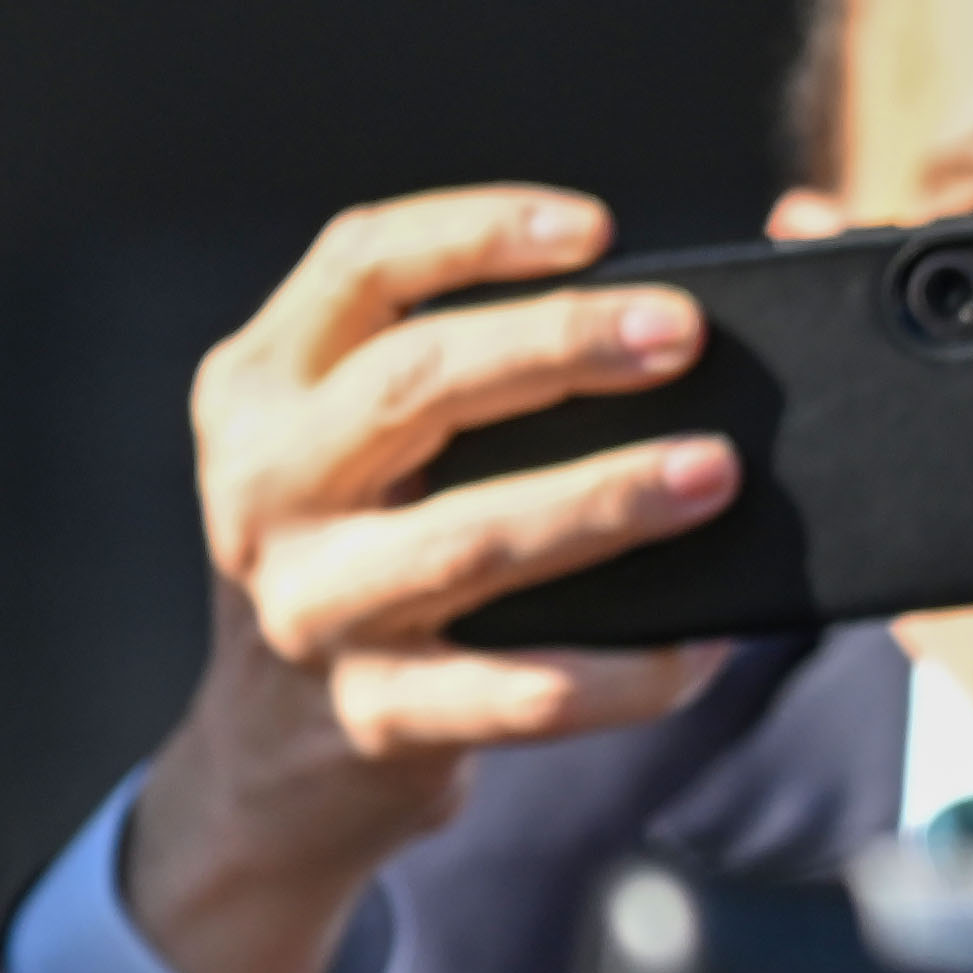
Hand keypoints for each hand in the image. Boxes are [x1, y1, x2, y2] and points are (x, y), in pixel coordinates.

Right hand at [116, 185, 739, 972]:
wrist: (275, 744)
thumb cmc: (362, 542)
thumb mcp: (351, 438)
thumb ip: (455, 362)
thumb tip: (673, 318)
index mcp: (261, 395)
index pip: (356, 265)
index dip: (476, 231)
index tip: (595, 228)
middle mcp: (265, 493)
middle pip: (410, 386)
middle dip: (558, 346)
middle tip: (682, 334)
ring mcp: (312, 608)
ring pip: (465, 539)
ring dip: (601, 500)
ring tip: (712, 472)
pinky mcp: (374, 715)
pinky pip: (516, 690)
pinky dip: (623, 670)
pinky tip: (700, 644)